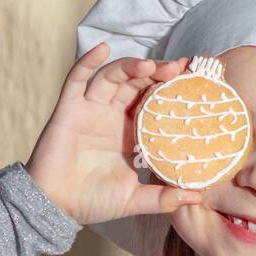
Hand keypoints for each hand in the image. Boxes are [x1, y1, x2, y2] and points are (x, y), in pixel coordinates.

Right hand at [25, 41, 205, 224]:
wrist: (56, 206)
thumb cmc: (93, 201)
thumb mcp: (135, 199)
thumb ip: (165, 197)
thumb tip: (198, 196)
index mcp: (130, 132)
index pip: (153, 101)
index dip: (171, 88)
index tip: (193, 79)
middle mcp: (112, 116)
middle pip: (136, 83)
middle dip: (156, 73)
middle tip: (176, 69)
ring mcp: (90, 109)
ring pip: (112, 77)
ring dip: (130, 66)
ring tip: (149, 65)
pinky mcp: (69, 108)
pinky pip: (77, 79)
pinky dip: (88, 61)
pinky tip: (103, 49)